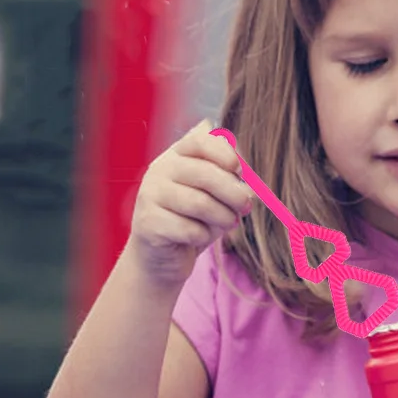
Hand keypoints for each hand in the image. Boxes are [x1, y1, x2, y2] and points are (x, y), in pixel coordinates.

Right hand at [126, 120, 253, 288]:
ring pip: (200, 203)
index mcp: (174, 156)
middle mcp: (158, 170)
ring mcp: (149, 195)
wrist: (162, 256)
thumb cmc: (192, 220)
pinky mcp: (147, 223)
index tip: (240, 171)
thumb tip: (249, 182)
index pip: (199, 141)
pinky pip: (189, 229)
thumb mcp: (213, 196)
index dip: (224, 154)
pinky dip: (203, 236)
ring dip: (223, 217)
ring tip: (228, 223)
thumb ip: (228, 180)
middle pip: (204, 174)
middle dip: (233, 193)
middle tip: (246, 206)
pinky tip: (199, 237)